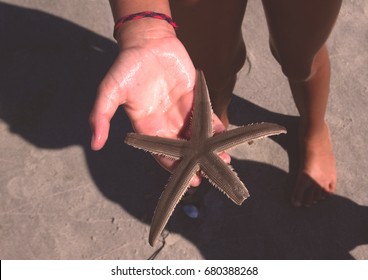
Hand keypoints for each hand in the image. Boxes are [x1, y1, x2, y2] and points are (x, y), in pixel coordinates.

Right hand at [89, 21, 227, 185]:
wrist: (147, 41)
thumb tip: (94, 144)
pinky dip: (216, 127)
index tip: (189, 180)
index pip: (163, 152)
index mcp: (148, 126)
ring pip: (198, 135)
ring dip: (210, 148)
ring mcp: (182, 111)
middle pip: (184, 148)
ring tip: (225, 159)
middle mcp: (166, 122)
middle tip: (212, 173)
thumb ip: (101, 116)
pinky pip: (207, 116)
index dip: (176, 167)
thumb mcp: (109, 91)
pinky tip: (226, 137)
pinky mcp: (195, 97)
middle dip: (198, 161)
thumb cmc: (126, 66)